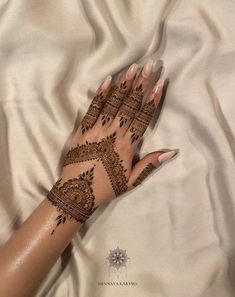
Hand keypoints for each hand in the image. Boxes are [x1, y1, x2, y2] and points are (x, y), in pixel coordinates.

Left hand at [47, 60, 178, 233]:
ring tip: (132, 68)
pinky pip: (93, 109)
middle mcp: (113, 132)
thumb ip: (150, 164)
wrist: (77, 192)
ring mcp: (97, 129)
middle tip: (149, 66)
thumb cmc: (106, 187)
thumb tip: (172, 151)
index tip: (161, 83)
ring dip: (124, 84)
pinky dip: (101, 94)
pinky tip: (108, 80)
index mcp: (127, 145)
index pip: (143, 117)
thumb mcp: (132, 180)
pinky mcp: (82, 129)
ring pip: (113, 103)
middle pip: (130, 105)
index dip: (153, 100)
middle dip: (141, 84)